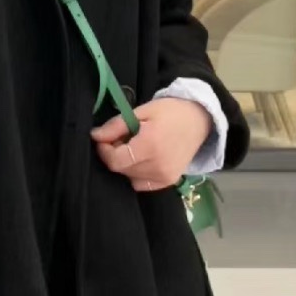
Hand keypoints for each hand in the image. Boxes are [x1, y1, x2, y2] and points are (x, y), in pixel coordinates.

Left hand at [90, 98, 212, 191]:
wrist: (199, 120)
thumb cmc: (170, 112)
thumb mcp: (141, 111)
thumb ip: (116, 126)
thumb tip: (95, 136)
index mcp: (150, 146)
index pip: (115, 161)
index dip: (104, 151)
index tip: (103, 138)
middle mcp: (158, 166)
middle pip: (121, 169)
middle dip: (114, 154)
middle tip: (120, 138)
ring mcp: (164, 177)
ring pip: (129, 177)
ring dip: (125, 163)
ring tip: (134, 146)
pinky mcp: (168, 182)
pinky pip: (141, 183)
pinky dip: (136, 173)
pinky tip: (142, 158)